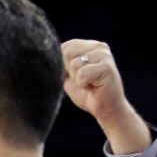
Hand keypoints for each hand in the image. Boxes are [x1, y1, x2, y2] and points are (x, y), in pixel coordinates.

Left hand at [62, 39, 150, 153]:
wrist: (106, 110)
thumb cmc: (88, 94)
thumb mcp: (70, 77)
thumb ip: (61, 64)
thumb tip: (49, 56)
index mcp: (90, 46)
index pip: (65, 46)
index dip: (64, 65)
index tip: (77, 77)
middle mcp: (99, 46)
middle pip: (67, 52)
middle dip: (70, 72)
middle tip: (83, 81)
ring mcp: (104, 55)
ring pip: (74, 64)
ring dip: (77, 80)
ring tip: (89, 85)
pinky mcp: (107, 67)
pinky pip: (82, 74)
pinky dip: (83, 85)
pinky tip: (93, 87)